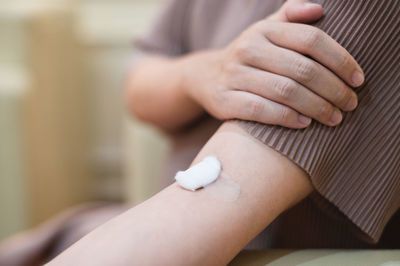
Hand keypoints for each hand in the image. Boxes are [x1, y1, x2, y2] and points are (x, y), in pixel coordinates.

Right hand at [183, 0, 363, 127]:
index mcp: (264, 29)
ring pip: (285, 91)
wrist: (206, 77)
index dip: (340, 60)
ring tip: (334, 117)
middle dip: (333, 90)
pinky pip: (261, 110)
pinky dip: (286, 118)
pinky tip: (305, 123)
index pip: (311, 40)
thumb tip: (320, 8)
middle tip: (350, 104)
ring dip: (316, 107)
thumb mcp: (265, 31)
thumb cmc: (249, 57)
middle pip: (302, 69)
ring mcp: (234, 75)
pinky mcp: (225, 100)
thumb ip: (291, 17)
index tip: (358, 80)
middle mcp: (248, 49)